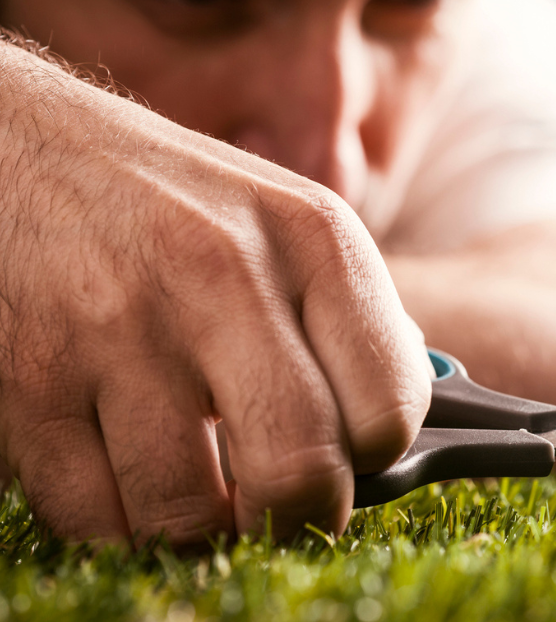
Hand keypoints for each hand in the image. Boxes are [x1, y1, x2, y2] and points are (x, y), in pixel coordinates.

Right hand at [0, 45, 429, 544]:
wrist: (20, 148)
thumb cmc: (170, 203)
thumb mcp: (283, 220)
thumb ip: (347, 317)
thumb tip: (397, 421)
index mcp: (311, 238)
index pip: (391, 407)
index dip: (375, 458)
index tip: (349, 458)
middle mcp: (222, 274)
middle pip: (301, 474)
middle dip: (298, 519)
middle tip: (281, 508)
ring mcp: (117, 327)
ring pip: (191, 515)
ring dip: (200, 526)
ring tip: (195, 485)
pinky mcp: (27, 377)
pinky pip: (95, 517)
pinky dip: (118, 521)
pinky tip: (126, 471)